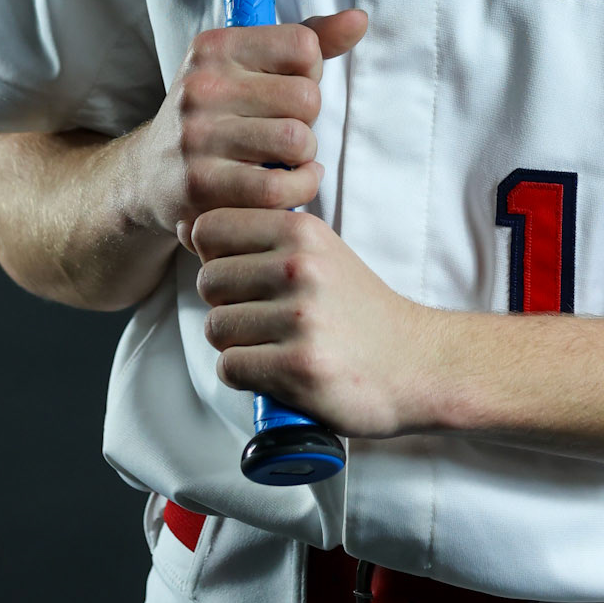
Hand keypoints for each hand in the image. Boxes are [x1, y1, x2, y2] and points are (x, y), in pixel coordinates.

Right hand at [124, 9, 367, 243]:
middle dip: (308, 120)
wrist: (150, 175)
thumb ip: (309, 39)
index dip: (309, 73)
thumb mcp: (250, 65)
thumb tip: (359, 19)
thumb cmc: (218, 113)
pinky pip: (278, 188)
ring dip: (304, 158)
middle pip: (307, 98)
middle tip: (284, 131)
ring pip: (297, 142)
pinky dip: (297, 189)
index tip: (286, 89)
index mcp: (214, 47)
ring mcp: (197, 137)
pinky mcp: (200, 186)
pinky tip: (287, 184)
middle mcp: (201, 86)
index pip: (304, 46)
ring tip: (285, 159)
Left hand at [192, 208, 445, 438]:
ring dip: (235, 344)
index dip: (213, 255)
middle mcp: (299, 267)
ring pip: (216, 328)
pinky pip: (231, 367)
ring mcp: (299, 317)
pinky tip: (275, 370)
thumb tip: (187, 227)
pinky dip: (246, 375)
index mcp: (302, 231)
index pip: (210, 227)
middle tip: (260, 319)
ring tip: (271, 345)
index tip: (240, 276)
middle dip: (224, 305)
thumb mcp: (322, 252)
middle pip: (207, 282)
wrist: (417, 364)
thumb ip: (266, 238)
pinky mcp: (298, 366)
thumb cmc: (359, 311)